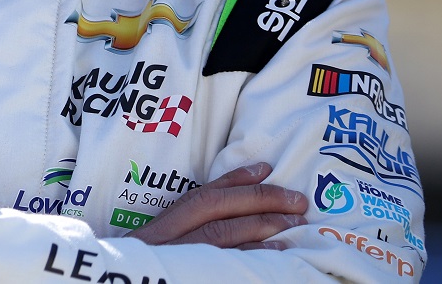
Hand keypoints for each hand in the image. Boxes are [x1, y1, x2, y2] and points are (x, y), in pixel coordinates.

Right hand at [131, 163, 307, 249]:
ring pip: (221, 235)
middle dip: (258, 200)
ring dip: (262, 225)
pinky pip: (225, 264)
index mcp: (162, 227)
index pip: (200, 196)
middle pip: (214, 210)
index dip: (233, 179)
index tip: (264, 168)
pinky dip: (253, 255)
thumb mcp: (158, 244)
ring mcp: (180, 258)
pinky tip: (277, 252)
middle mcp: (168, 238)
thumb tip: (232, 213)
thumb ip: (185, 228)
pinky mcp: (192, 275)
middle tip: (296, 200)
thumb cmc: (146, 264)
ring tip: (294, 222)